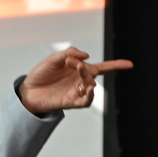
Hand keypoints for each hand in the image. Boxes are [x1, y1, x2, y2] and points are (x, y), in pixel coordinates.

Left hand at [18, 47, 133, 112]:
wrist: (28, 91)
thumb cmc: (41, 75)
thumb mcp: (53, 59)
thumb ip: (69, 54)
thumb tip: (86, 56)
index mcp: (78, 70)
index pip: (102, 67)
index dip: (116, 65)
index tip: (129, 64)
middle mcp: (80, 81)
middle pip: (93, 73)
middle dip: (85, 67)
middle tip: (71, 63)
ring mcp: (77, 92)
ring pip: (91, 85)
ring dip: (86, 77)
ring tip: (77, 70)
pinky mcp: (72, 102)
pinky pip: (86, 101)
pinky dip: (90, 95)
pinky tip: (89, 88)